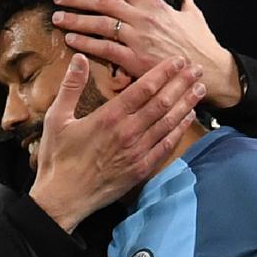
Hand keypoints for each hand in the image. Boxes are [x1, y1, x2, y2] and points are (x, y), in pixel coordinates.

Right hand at [29, 53, 203, 231]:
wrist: (63, 198)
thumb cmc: (57, 158)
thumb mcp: (57, 118)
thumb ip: (70, 86)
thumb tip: (79, 58)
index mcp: (109, 117)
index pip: (144, 88)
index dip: (163, 72)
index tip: (177, 60)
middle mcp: (128, 132)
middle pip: (162, 102)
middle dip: (181, 83)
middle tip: (197, 69)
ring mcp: (138, 152)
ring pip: (168, 122)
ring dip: (186, 103)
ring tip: (199, 88)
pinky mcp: (141, 169)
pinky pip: (166, 146)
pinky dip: (179, 129)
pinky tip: (188, 118)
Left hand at [52, 0, 242, 107]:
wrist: (207, 70)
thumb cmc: (201, 44)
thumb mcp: (194, 16)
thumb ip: (185, 2)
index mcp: (153, 3)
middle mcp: (142, 17)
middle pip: (102, 1)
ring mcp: (137, 39)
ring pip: (98, 24)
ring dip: (74, 20)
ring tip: (57, 18)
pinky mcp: (133, 60)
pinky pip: (102, 49)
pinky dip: (84, 44)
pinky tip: (71, 41)